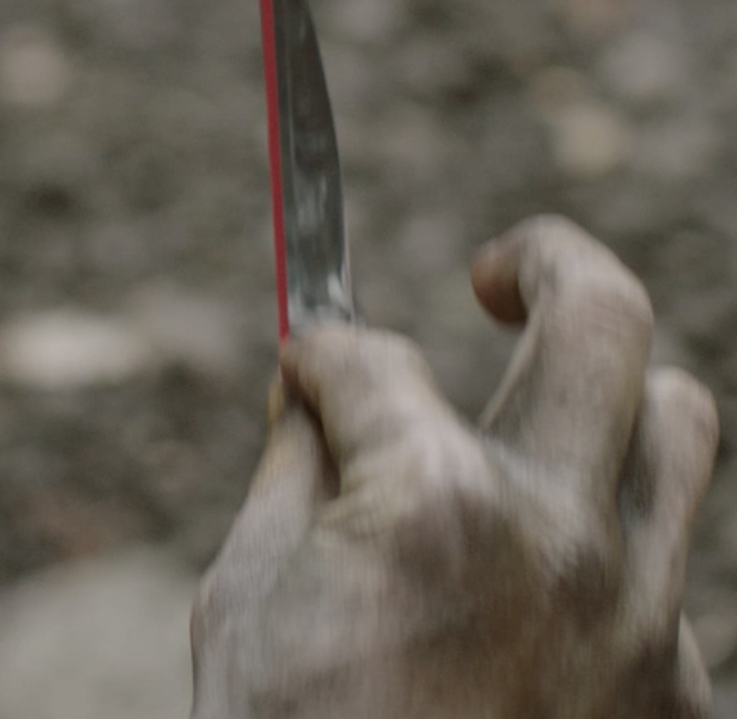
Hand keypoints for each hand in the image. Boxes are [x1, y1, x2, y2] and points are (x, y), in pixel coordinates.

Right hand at [192, 217, 717, 718]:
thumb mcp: (248, 596)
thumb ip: (295, 465)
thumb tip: (318, 382)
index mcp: (431, 500)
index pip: (369, 353)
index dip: (319, 353)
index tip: (305, 370)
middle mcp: (562, 536)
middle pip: (601, 313)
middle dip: (541, 258)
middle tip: (498, 273)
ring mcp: (646, 622)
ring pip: (681, 427)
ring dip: (607, 400)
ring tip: (548, 420)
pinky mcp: (685, 704)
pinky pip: (674, 578)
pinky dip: (608, 558)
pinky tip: (544, 604)